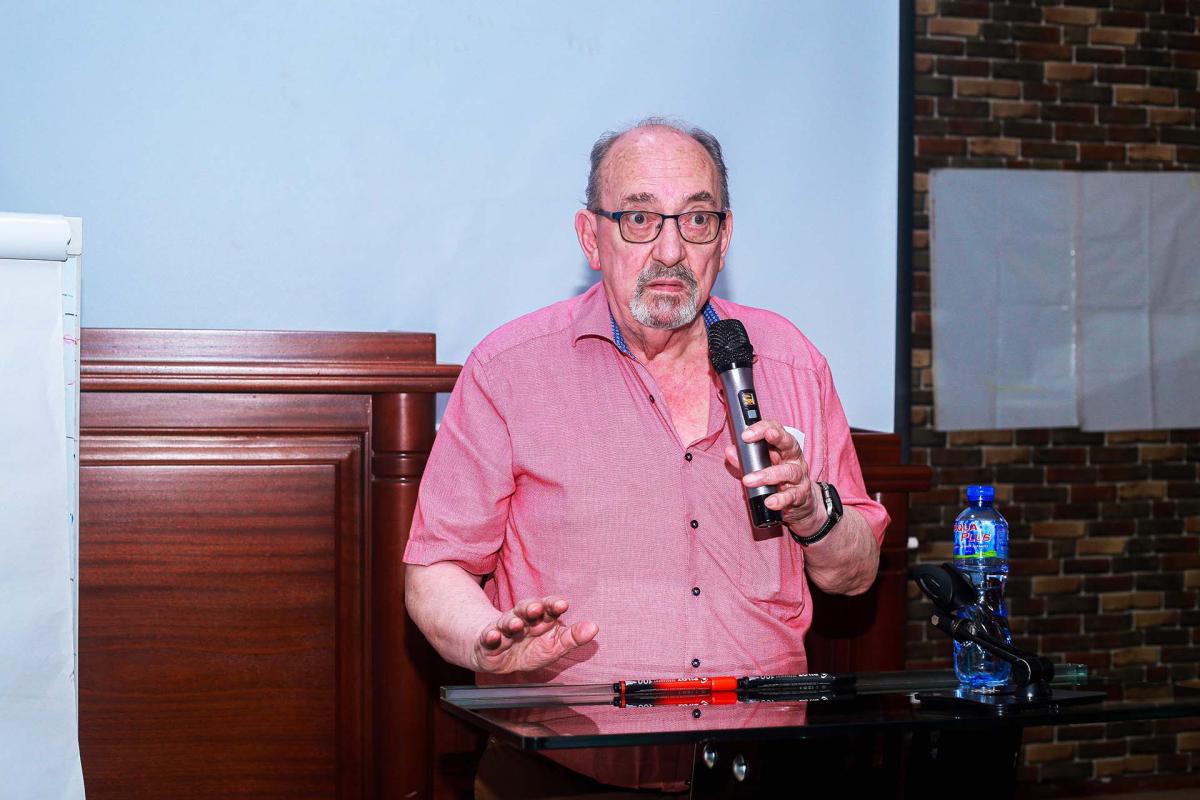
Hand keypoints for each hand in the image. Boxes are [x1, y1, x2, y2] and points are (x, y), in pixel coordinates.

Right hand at [471, 595, 598, 674]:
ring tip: (516, 623)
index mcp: (541, 618)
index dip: (554, 605)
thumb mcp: (554, 645)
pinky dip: (490, 636)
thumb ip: (573, 637)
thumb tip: (594, 627)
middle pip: (527, 609)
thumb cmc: (530, 648)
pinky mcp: (489, 641)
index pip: (548, 607)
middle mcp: (523, 619)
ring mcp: (504, 629)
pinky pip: (489, 637)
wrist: (499, 657)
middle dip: (532, 608)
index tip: (562, 605)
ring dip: (511, 621)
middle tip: (537, 608)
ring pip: (507, 622)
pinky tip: (493, 636)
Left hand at [724, 420, 826, 536]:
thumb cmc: (778, 481)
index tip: (745, 434)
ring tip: (748, 481)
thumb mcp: (760, 468)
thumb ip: (744, 461)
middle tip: (751, 439)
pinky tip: (769, 502)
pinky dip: (780, 499)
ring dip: (766, 475)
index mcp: (784, 448)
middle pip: (788, 443)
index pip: (776, 429)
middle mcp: (794, 458)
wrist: (801, 503)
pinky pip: (792, 495)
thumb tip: (730, 451)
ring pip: (787, 471)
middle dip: (774, 437)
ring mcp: (799, 476)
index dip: (761, 428)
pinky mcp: (801, 494)